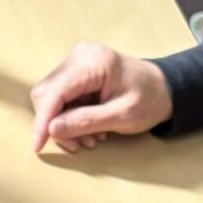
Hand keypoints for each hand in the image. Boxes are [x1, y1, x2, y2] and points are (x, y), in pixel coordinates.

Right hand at [30, 42, 172, 153]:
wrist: (165, 89)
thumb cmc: (150, 100)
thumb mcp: (122, 116)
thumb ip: (86, 121)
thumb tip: (52, 130)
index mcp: (94, 62)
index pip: (55, 91)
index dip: (43, 120)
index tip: (38, 145)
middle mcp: (80, 56)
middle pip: (47, 93)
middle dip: (56, 124)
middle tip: (78, 145)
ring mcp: (77, 61)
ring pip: (51, 97)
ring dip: (64, 123)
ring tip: (89, 139)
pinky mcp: (77, 71)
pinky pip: (61, 97)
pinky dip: (70, 117)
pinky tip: (89, 129)